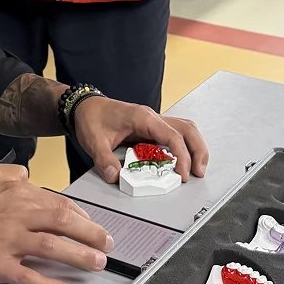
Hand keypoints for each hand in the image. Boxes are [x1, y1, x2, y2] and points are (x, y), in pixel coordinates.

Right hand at [0, 164, 113, 283]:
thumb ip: (12, 172)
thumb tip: (30, 176)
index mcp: (17, 192)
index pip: (58, 202)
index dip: (81, 216)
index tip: (91, 226)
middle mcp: (17, 215)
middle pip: (64, 221)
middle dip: (91, 233)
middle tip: (107, 244)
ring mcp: (9, 241)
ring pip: (53, 247)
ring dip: (80, 256)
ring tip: (98, 263)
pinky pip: (28, 276)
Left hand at [72, 96, 208, 183]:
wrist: (85, 106)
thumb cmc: (91, 117)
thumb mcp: (94, 141)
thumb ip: (104, 159)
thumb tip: (115, 177)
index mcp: (142, 117)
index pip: (171, 135)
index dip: (181, 155)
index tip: (182, 173)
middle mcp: (152, 118)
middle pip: (187, 130)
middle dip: (197, 151)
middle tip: (197, 172)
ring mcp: (154, 122)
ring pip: (185, 130)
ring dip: (195, 148)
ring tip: (197, 168)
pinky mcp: (152, 128)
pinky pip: (176, 134)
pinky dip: (185, 147)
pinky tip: (184, 160)